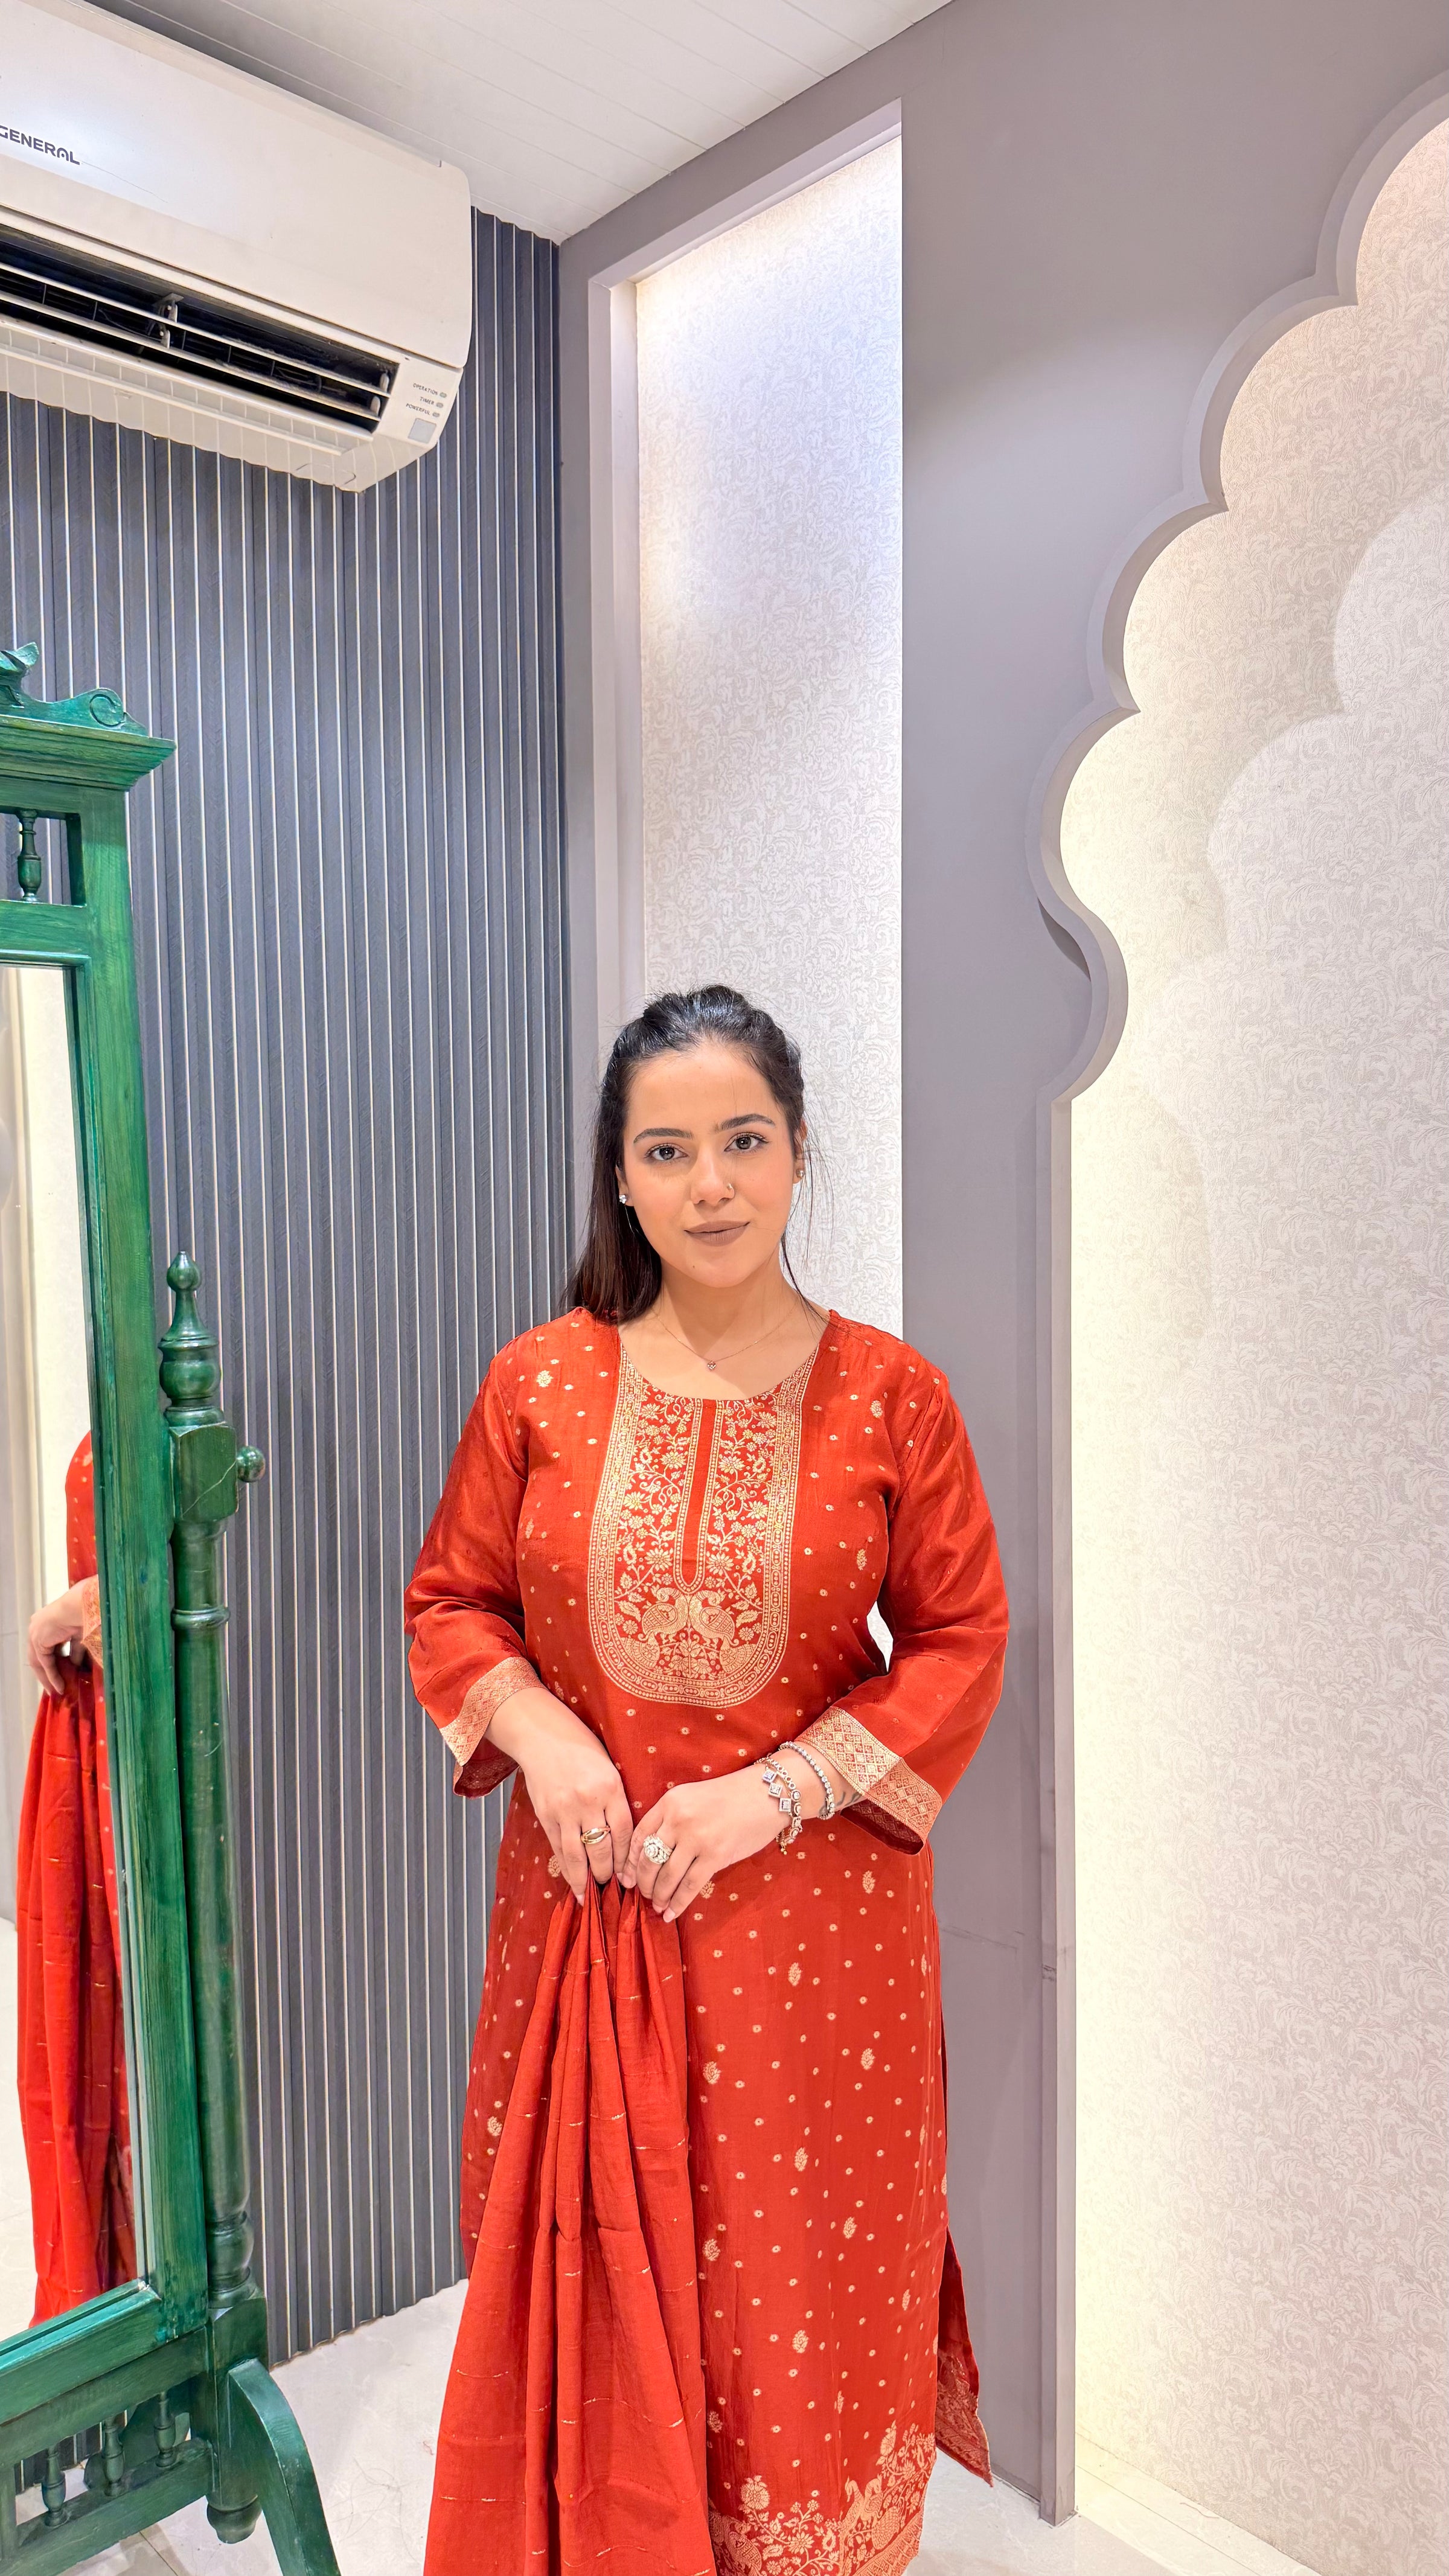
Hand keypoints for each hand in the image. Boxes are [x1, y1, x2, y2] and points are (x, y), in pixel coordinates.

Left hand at [27, 1584, 90, 1694]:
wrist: (83, 1605)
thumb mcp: (81, 1635)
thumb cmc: (86, 1613)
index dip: (55, 1661)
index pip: (47, 1646)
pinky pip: (45, 1663)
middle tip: (56, 1686)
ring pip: (39, 1661)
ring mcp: (35, 1633)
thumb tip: (76, 1664)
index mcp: (48, 1621)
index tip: (62, 1673)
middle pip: (40, 1655)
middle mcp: (38, 1626)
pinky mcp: (38, 1641)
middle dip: (48, 1672)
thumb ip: (77, 1650)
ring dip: (48, 1677)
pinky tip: (60, 1686)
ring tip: (56, 1690)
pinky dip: (52, 1675)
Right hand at [486, 1686, 632, 1902]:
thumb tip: (624, 1839)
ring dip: (585, 1879)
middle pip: (601, 1849)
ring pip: (576, 1855)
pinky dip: (565, 1867)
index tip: (631, 1876)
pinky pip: (557, 1848)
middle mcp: (587, 1801)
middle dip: (607, 1873)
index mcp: (610, 1788)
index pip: (623, 1833)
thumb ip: (616, 1800)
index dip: (627, 1859)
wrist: (543, 1736)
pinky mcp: (545, 1814)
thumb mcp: (609, 1769)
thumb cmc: (582, 1750)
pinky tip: (572, 1881)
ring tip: (590, 1895)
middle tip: (613, 1888)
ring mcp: (563, 1809)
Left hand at [622, 1760, 799, 1920]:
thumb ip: (670, 1819)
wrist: (766, 1794)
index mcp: (669, 1802)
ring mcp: (697, 1838)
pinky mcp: (716, 1855)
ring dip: (659, 1896)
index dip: (630, 1863)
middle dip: (643, 1883)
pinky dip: (678, 1903)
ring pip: (667, 1876)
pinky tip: (671, 1913)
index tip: (627, 1879)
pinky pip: (689, 1886)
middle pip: (649, 1860)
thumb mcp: (691, 1797)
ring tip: (658, 1906)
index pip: (639, 1837)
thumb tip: (650, 1855)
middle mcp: (678, 1819)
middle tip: (644, 1895)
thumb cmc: (729, 1797)